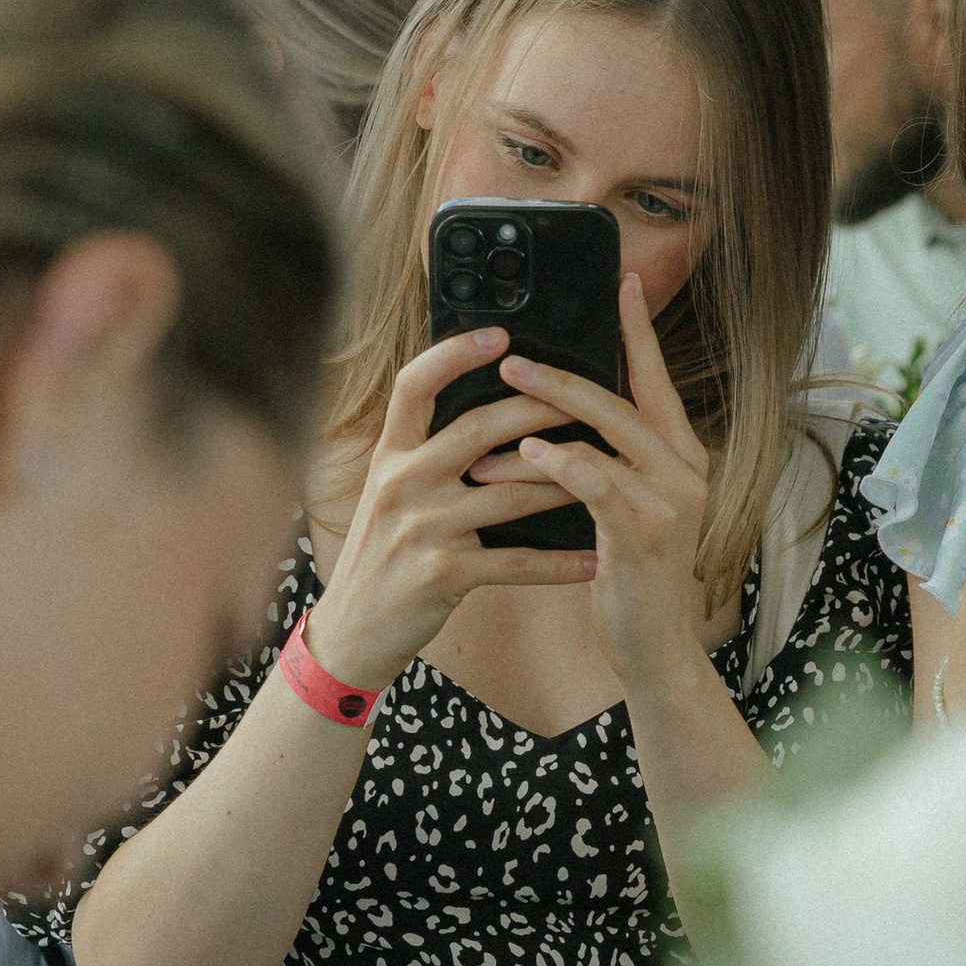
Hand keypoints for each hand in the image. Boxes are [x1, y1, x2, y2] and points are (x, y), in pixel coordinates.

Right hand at [310, 329, 600, 693]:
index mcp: (390, 454)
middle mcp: (400, 482)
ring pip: (508, 494)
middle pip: (476, 429)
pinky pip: (514, 562)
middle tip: (588, 395)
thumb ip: (428, 451)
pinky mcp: (441, 575)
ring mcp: (420, 529)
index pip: (414, 386)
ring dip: (565, 483)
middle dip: (537, 409)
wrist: (352, 631)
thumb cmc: (385, 552)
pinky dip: (559, 562)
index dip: (454, 354)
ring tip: (613, 472)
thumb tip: (491, 409)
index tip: (500, 334)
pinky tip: (595, 559)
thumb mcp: (391, 491)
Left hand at [488, 274, 717, 700]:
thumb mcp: (623, 508)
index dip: (639, 332)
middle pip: (624, 400)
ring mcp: (672, 499)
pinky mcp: (645, 531)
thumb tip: (549, 416)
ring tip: (495, 408)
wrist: (653, 648)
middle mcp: (686, 469)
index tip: (624, 284)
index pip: (657, 381)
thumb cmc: (628, 575)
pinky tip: (523, 454)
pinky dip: (557, 462)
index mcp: (681, 456)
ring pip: (604, 435)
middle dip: (563, 375)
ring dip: (543, 417)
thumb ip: (605, 460)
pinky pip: (595, 479)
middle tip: (511, 359)